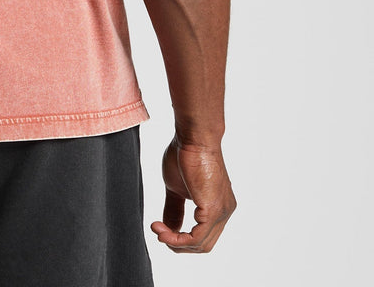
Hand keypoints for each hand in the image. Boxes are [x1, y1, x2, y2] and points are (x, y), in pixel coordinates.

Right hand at [150, 135, 236, 251]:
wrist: (193, 137)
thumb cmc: (184, 154)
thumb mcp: (176, 188)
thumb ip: (174, 209)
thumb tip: (168, 228)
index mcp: (218, 207)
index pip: (203, 236)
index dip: (180, 238)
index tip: (159, 228)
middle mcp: (225, 212)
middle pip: (203, 245)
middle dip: (177, 244)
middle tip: (157, 232)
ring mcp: (221, 212)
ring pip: (200, 244)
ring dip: (174, 242)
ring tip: (157, 230)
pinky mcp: (213, 209)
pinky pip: (196, 237)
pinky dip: (177, 238)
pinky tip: (162, 229)